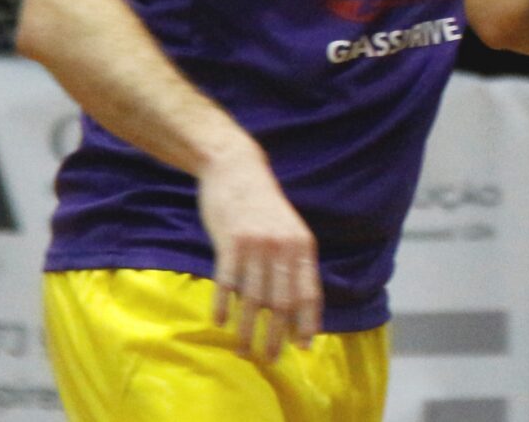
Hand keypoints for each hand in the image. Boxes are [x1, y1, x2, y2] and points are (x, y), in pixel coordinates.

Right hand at [197, 151, 321, 362]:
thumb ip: (293, 263)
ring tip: (244, 351)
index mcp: (302, 247)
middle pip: (282, 302)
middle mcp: (283, 248)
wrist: (236, 169)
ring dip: (248, 329)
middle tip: (271, 360)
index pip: (309, 292)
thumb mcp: (288, 230)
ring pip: (254, 298)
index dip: (308, 322)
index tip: (304, 347)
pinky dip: (223, 305)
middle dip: (277, 335)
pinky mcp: (230, 242)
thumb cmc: (262, 206)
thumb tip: (295, 306)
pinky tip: (220, 323)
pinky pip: (227, 281)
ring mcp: (257, 245)